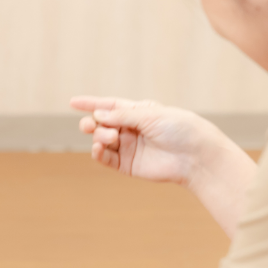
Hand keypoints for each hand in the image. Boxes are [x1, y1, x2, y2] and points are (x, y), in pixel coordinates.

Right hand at [70, 96, 231, 186]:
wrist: (194, 156)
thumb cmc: (179, 129)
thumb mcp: (150, 115)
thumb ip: (123, 116)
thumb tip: (98, 115)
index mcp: (138, 113)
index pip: (110, 106)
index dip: (91, 104)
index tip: (73, 102)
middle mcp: (131, 129)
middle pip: (102, 124)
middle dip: (92, 123)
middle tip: (89, 125)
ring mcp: (129, 148)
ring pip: (102, 140)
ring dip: (99, 137)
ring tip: (110, 137)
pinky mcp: (128, 165)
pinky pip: (106, 159)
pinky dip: (98, 153)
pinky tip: (97, 149)